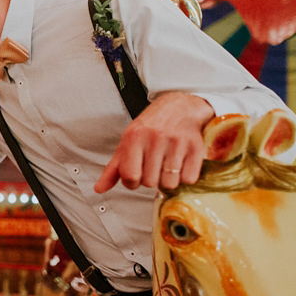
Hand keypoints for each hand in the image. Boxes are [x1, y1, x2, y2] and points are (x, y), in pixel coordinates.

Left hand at [94, 92, 214, 192]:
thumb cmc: (151, 127)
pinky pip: (189, 179)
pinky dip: (185, 177)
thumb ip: (113, 168)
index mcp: (134, 138)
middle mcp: (155, 139)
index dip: (132, 182)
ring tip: (167, 166)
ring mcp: (177, 143)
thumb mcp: (127, 143)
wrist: (180, 107)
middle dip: (151, 180)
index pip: (130, 176)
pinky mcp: (195, 147)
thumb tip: (99, 189)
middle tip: (153, 168)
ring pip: (170, 183)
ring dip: (168, 180)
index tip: (136, 176)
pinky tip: (181, 165)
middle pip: (150, 182)